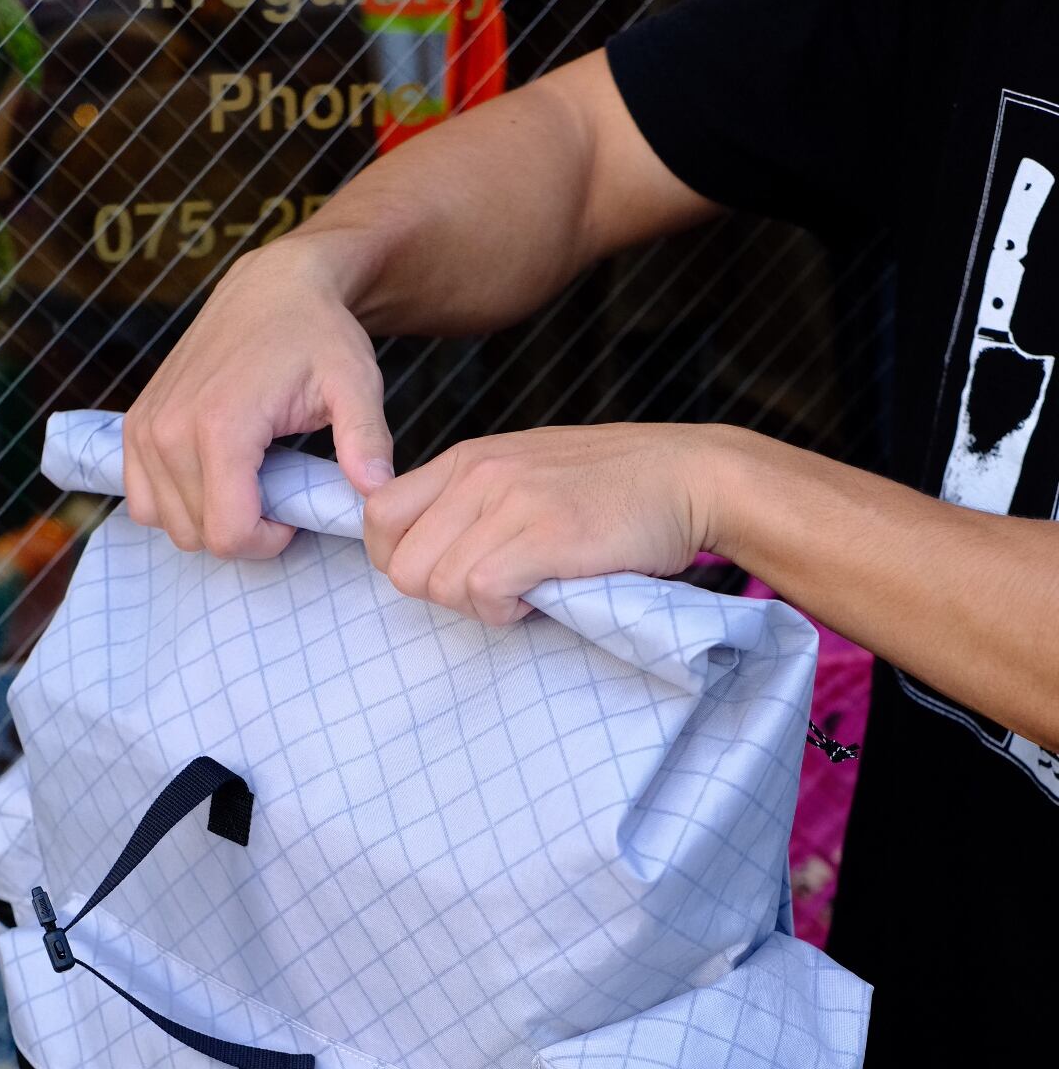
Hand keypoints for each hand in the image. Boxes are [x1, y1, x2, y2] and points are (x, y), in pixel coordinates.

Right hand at [123, 238, 393, 559]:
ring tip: (248, 484)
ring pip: (170, 525)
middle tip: (275, 493)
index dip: (268, 541)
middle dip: (243, 531)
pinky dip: (177, 505)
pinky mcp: (134, 425)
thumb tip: (377, 492)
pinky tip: (214, 478)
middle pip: (200, 535)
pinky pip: (142, 501)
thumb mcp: (356, 384)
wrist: (273, 286)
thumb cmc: (319, 335)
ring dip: (211, 520)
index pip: (229, 534)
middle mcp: (171, 429)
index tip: (292, 511)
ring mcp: (145, 428)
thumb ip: (366, 440)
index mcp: (221, 425)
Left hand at [363, 424, 718, 625]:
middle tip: (495, 589)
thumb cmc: (614, 488)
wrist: (690, 477)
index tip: (449, 574)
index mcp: (468, 458)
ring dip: (478, 605)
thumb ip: (474, 500)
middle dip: (441, 593)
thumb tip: (430, 552)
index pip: (378, 516)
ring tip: (526, 588)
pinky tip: (539, 597)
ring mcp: (510, 501)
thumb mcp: (527, 473)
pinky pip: (483, 592)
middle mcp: (479, 473)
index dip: (400, 561)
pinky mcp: (545, 534)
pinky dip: (505, 610)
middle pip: (400, 564)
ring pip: (437, 584)